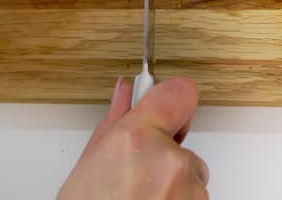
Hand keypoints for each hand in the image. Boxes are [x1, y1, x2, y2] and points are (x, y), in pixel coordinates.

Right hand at [59, 77, 208, 199]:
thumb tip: (125, 94)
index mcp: (138, 141)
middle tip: (132, 179)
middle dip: (162, 157)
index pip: (178, 92)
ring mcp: (190, 193)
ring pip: (190, 177)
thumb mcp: (87, 169)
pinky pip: (193, 199)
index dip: (168, 98)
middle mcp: (171, 162)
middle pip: (181, 144)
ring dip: (170, 188)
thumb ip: (114, 124)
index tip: (161, 105)